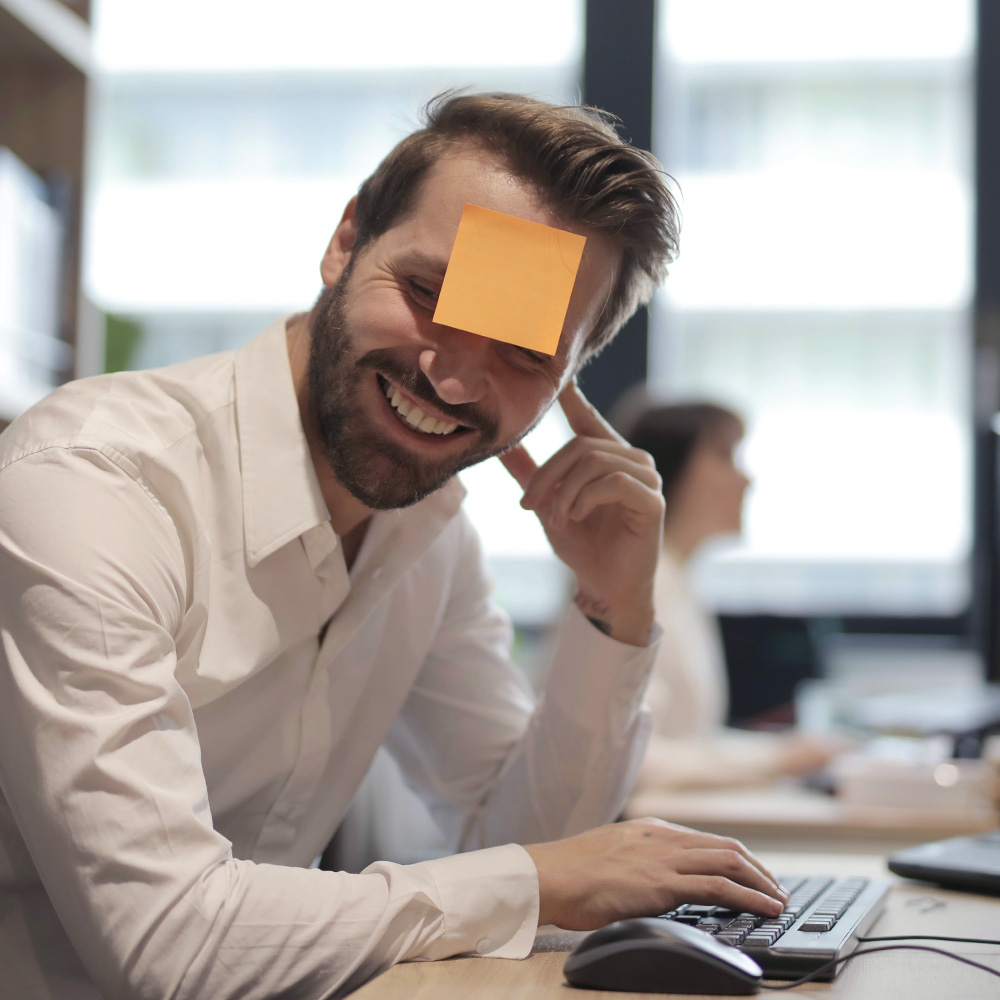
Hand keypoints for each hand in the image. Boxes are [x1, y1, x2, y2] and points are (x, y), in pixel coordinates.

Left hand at [499, 380, 663, 645]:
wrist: (603, 588)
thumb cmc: (581, 545)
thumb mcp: (548, 504)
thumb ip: (529, 473)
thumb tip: (503, 444)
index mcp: (608, 458)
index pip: (589, 420)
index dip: (572, 398)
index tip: (558, 378)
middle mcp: (632, 462)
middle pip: (581, 445)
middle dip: (547, 474)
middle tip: (528, 503)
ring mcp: (647, 480)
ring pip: (595, 461)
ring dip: (564, 491)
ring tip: (555, 518)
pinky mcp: (653, 501)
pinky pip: (613, 482)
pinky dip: (584, 498)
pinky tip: (574, 518)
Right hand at [523, 817, 787, 930]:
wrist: (549, 876)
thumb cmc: (569, 873)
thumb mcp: (609, 855)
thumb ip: (636, 860)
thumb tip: (649, 879)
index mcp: (650, 830)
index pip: (706, 841)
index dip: (736, 858)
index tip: (752, 875)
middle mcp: (663, 838)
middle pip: (727, 847)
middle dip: (758, 869)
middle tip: (775, 889)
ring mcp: (664, 858)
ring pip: (730, 861)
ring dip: (762, 882)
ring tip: (778, 900)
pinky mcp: (663, 882)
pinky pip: (719, 886)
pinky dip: (750, 896)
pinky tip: (765, 908)